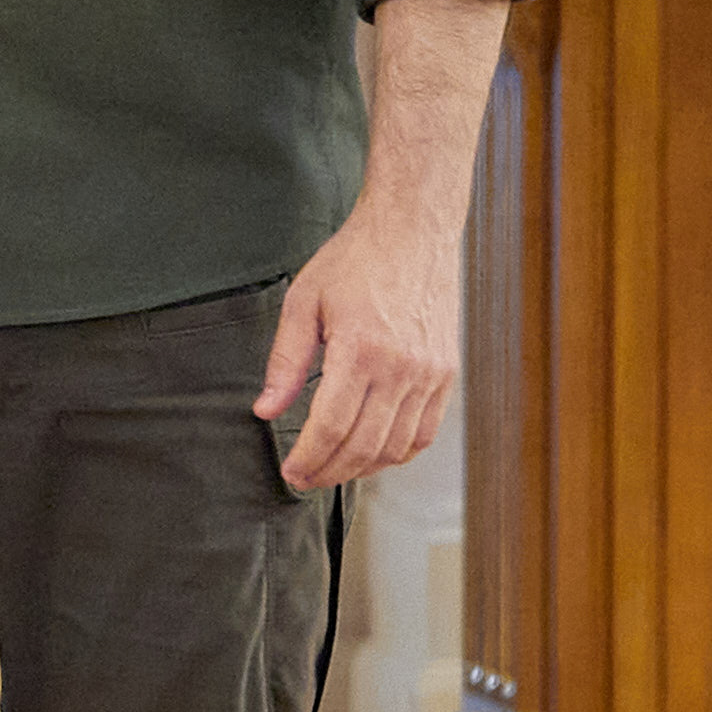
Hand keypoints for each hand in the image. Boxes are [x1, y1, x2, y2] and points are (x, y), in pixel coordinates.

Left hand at [258, 202, 461, 489]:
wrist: (412, 232)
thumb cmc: (354, 261)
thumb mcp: (303, 302)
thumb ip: (285, 362)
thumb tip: (265, 409)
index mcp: (361, 349)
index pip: (332, 426)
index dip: (308, 458)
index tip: (290, 472)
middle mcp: (401, 368)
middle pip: (364, 445)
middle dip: (329, 471)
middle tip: (305, 478)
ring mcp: (429, 374)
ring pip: (396, 447)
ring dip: (362, 468)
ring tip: (333, 469)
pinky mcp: (446, 375)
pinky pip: (424, 433)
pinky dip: (398, 453)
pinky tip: (373, 454)